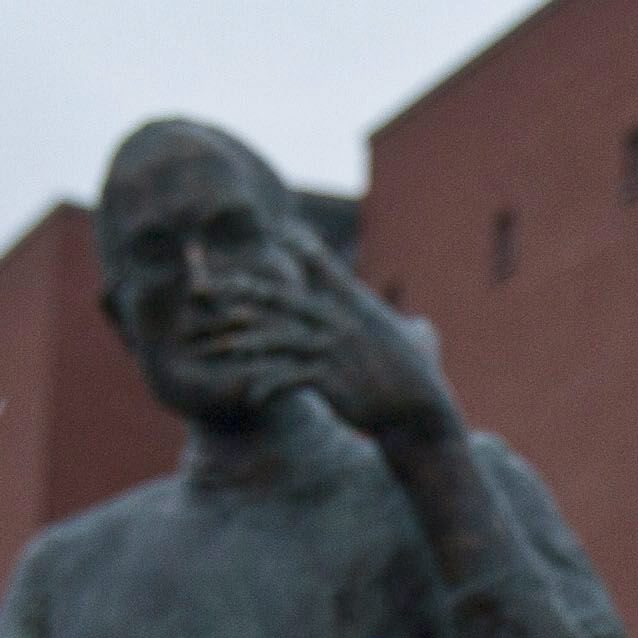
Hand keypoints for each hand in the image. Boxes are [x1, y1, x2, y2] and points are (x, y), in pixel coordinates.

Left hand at [212, 233, 462, 455]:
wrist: (419, 408)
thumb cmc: (417, 378)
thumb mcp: (414, 345)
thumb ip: (410, 330)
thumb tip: (421, 327)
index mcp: (356, 306)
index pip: (325, 269)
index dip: (304, 248)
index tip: (284, 229)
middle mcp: (340, 321)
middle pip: (285, 299)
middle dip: (248, 291)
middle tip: (216, 284)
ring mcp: (333, 349)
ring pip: (279, 338)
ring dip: (248, 342)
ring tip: (223, 346)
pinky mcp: (329, 378)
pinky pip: (289, 377)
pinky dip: (269, 386)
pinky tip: (252, 395)